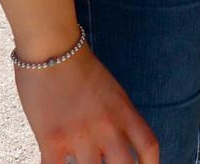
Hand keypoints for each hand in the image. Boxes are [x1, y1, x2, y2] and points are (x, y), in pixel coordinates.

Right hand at [12, 44, 159, 163]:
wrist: (51, 47)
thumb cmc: (79, 65)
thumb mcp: (111, 89)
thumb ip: (119, 115)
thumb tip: (121, 139)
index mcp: (123, 111)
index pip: (148, 146)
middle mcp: (106, 126)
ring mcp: (80, 135)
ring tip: (82, 163)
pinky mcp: (51, 140)